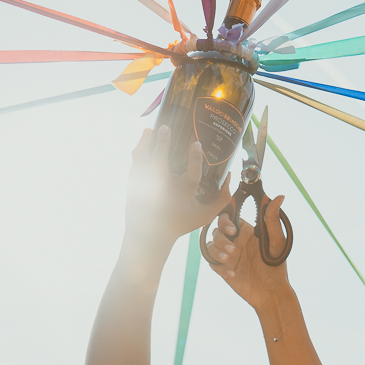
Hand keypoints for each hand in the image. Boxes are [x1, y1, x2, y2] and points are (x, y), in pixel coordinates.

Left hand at [125, 125, 231, 249]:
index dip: (195, 158)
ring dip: (145, 141)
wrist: (150, 236)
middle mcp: (163, 189)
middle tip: (165, 128)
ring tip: (149, 130)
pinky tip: (143, 142)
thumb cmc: (179, 224)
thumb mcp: (205, 215)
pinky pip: (135, 163)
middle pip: (160, 161)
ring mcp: (146, 187)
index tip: (196, 143)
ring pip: (142, 158)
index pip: (193, 173)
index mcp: (183, 194)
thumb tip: (230, 177)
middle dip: (162, 142)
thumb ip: (221, 199)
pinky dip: (139, 150)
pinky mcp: (134, 186)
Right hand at [205, 196, 290, 310]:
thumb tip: (279, 197)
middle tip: (233, 248)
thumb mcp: (277, 241)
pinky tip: (233, 274)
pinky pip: (212, 262)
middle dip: (221, 237)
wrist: (271, 292)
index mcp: (246, 231)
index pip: (229, 217)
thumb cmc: (276, 266)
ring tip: (230, 260)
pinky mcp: (223, 269)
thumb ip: (273, 219)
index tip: (232, 229)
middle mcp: (235, 241)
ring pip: (211, 245)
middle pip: (216, 230)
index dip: (225, 220)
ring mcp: (228, 255)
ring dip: (217, 251)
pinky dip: (219, 267)